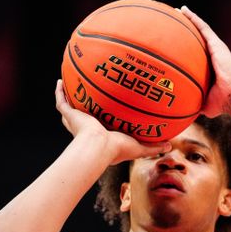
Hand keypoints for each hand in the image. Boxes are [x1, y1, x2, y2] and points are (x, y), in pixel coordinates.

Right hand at [54, 80, 169, 163]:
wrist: (98, 147)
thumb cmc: (117, 150)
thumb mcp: (139, 147)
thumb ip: (153, 146)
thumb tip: (170, 145)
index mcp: (100, 135)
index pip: (100, 126)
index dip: (103, 120)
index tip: (109, 112)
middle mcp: (87, 127)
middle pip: (83, 116)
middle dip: (84, 108)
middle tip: (87, 98)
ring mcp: (77, 121)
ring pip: (71, 108)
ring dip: (71, 97)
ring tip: (71, 85)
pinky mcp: (70, 115)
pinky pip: (62, 101)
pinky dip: (60, 92)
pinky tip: (61, 81)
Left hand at [180, 6, 230, 117]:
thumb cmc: (223, 103)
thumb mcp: (205, 103)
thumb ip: (194, 103)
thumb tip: (184, 112)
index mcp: (211, 67)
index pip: (198, 53)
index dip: (189, 46)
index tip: (178, 41)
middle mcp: (214, 55)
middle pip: (199, 38)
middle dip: (189, 29)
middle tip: (176, 21)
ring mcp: (216, 49)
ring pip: (201, 29)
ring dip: (190, 19)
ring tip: (179, 10)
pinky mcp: (217, 45)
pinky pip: (203, 28)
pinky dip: (193, 19)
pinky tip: (184, 11)